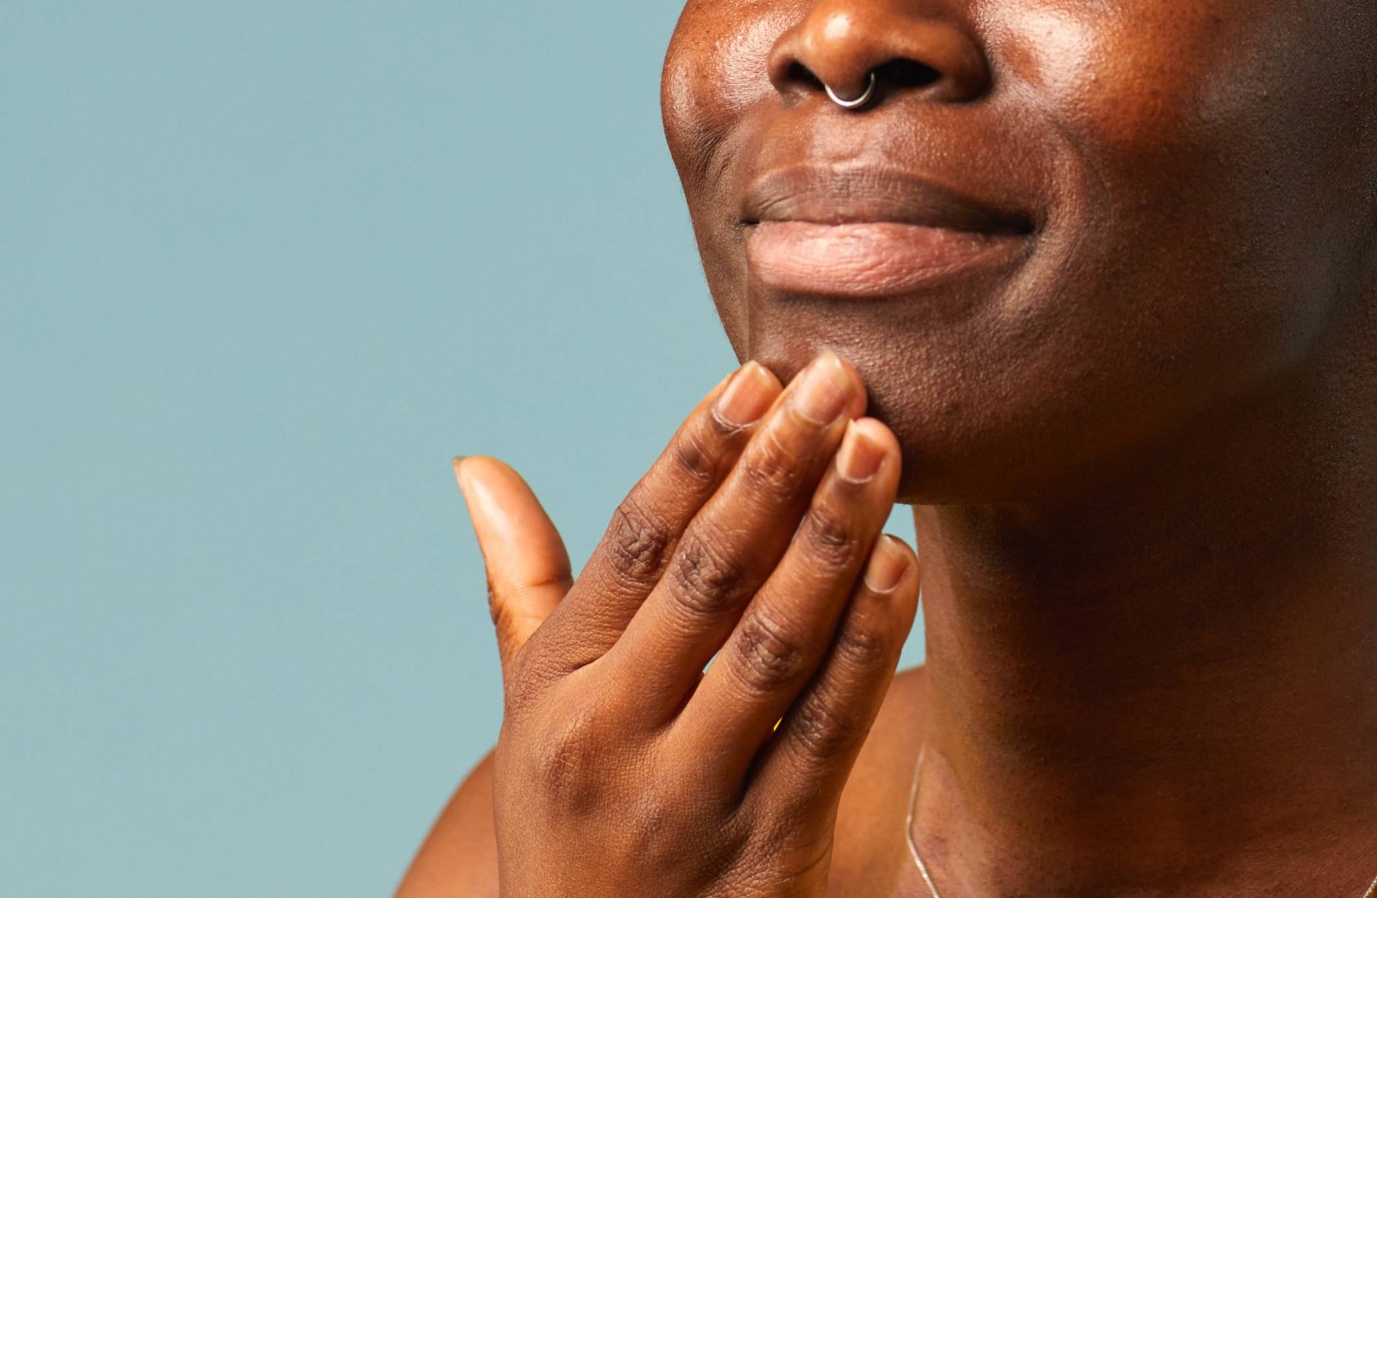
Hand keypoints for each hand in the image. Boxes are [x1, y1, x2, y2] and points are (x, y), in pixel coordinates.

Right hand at [452, 352, 918, 894]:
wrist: (601, 1001)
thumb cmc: (575, 828)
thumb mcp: (530, 715)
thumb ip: (521, 584)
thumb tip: (475, 466)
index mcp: (555, 688)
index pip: (633, 544)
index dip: (696, 454)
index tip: (755, 375)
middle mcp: (608, 739)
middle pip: (707, 577)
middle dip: (777, 467)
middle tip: (838, 377)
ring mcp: (688, 800)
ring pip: (773, 643)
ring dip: (832, 534)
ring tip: (879, 445)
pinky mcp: (767, 855)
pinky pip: (826, 729)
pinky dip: (867, 642)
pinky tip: (900, 563)